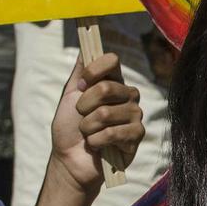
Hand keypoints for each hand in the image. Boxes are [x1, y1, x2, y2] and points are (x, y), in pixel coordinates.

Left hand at [47, 53, 144, 192]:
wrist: (70, 160)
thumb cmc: (69, 129)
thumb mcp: (70, 96)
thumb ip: (80, 71)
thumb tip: (86, 45)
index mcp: (113, 82)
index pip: (112, 60)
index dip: (93, 70)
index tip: (81, 85)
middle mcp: (127, 95)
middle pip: (107, 87)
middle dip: (84, 106)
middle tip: (81, 117)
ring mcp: (135, 115)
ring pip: (106, 113)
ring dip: (88, 127)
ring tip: (88, 134)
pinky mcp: (137, 135)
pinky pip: (113, 133)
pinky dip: (96, 142)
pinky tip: (98, 146)